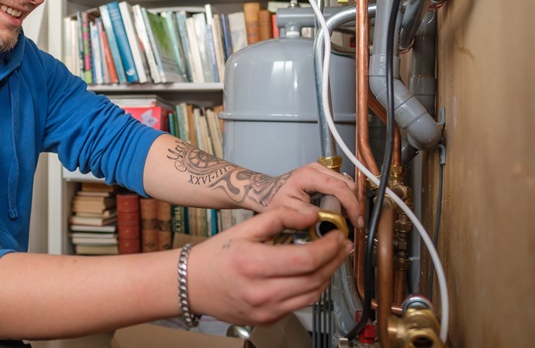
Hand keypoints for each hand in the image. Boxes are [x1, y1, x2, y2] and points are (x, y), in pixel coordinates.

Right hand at [188, 206, 352, 326]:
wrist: (192, 284)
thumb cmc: (215, 256)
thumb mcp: (244, 228)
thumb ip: (280, 217)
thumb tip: (311, 215)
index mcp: (255, 264)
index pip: (307, 259)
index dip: (329, 247)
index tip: (337, 235)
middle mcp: (262, 292)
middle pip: (315, 278)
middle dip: (335, 259)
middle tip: (343, 244)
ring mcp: (267, 310)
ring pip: (313, 295)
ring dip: (329, 275)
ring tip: (334, 258)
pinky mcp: (268, 319)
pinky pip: (300, 305)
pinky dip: (313, 288)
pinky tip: (314, 273)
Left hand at [268, 162, 362, 228]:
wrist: (269, 192)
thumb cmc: (275, 199)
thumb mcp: (288, 210)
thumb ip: (309, 216)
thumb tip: (329, 221)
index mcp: (308, 175)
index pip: (338, 187)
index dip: (351, 204)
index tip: (356, 220)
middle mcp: (317, 169)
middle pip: (348, 185)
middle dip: (352, 205)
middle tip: (351, 222)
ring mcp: (322, 170)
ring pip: (348, 185)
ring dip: (350, 202)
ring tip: (344, 218)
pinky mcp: (325, 175)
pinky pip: (343, 186)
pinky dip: (346, 199)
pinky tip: (340, 211)